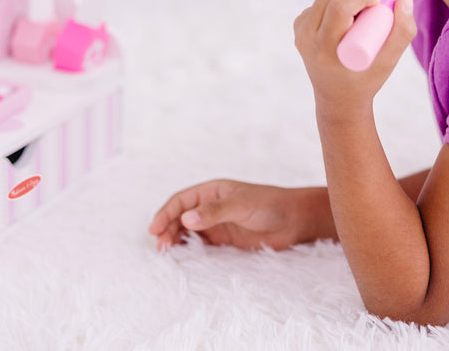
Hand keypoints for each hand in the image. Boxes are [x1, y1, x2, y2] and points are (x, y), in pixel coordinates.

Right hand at [148, 179, 332, 250]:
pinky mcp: (224, 240)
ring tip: (167, 253)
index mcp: (212, 190)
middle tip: (161, 246)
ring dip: (175, 240)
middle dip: (167, 229)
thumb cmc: (270, 204)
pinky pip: (200, 245)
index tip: (154, 229)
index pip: (181, 200)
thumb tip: (186, 218)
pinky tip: (182, 258)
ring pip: (187, 232)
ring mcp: (216, 223)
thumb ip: (215, 211)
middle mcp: (211, 206)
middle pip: (180, 217)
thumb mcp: (241, 204)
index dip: (165, 213)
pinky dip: (188, 250)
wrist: (294, 220)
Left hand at [293, 0, 416, 122]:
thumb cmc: (366, 81)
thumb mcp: (389, 63)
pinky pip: (320, 0)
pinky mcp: (300, 25)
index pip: (339, 8)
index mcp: (325, 49)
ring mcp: (300, 30)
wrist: (338, 99)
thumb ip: (403, 31)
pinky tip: (353, 9)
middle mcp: (307, 38)